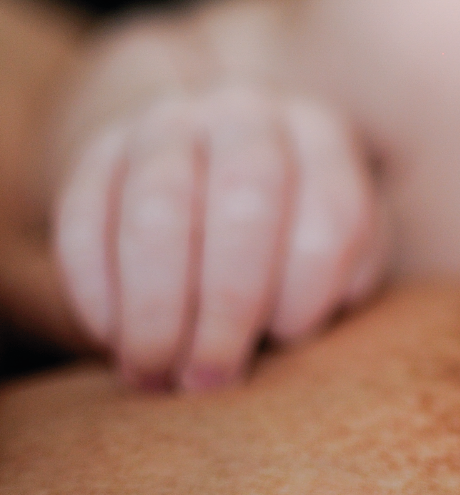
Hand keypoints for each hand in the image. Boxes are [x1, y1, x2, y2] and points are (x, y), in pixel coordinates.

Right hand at [53, 88, 385, 390]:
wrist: (205, 149)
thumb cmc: (287, 224)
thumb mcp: (337, 236)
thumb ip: (339, 275)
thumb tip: (299, 328)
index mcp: (321, 135)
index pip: (332, 209)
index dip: (309, 286)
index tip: (288, 339)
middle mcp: (247, 116)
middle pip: (246, 202)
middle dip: (228, 303)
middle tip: (210, 378)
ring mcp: (167, 126)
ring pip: (159, 209)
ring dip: (155, 306)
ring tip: (154, 372)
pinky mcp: (97, 150)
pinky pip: (85, 215)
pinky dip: (94, 287)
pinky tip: (109, 336)